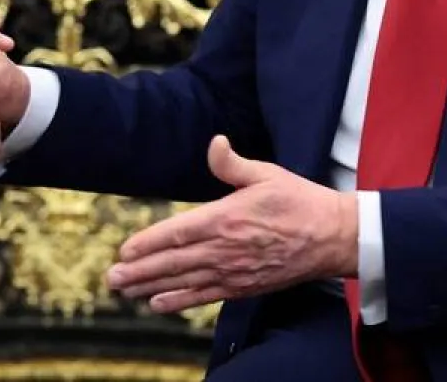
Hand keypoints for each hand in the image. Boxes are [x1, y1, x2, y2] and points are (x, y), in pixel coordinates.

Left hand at [106, 135, 357, 312]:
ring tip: (126, 291)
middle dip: (140, 271)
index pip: (178, 232)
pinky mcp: (245, 286)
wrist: (333, 237)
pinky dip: (181, 301)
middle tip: (113, 278)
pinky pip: (206, 296)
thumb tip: (215, 143)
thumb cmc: (299, 201)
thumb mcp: (266, 173)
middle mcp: (225, 249)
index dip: (149, 243)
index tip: (125, 250)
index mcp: (227, 218)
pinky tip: (159, 304)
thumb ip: (233, 163)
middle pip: (174, 262)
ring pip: (185, 281)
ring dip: (152, 286)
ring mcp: (234, 271)